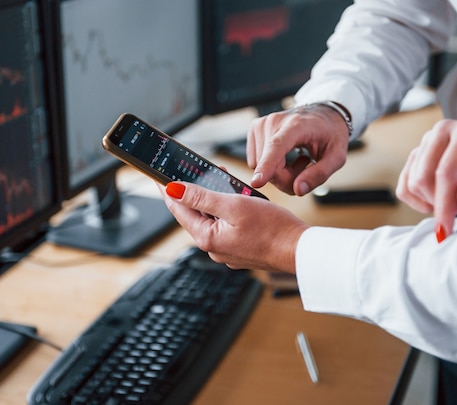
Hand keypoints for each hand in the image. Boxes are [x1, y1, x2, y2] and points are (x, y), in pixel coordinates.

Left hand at [159, 182, 308, 272]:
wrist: (298, 249)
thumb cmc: (273, 229)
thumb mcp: (233, 205)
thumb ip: (202, 197)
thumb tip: (174, 190)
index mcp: (207, 238)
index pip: (178, 209)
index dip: (167, 190)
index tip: (158, 177)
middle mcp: (214, 247)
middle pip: (195, 213)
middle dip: (195, 190)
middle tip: (195, 171)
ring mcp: (227, 250)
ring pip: (212, 218)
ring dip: (214, 198)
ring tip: (223, 180)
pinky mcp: (240, 249)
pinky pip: (226, 226)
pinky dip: (227, 210)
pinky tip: (238, 199)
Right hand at [246, 104, 350, 195]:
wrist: (322, 116)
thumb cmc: (330, 134)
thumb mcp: (337, 156)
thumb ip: (319, 174)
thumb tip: (298, 190)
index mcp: (297, 125)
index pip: (277, 146)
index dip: (266, 166)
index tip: (257, 182)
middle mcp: (274, 122)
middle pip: (271, 167)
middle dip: (287, 178)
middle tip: (305, 166)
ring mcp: (261, 125)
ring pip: (261, 167)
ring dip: (279, 172)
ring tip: (296, 160)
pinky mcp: (254, 130)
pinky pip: (256, 162)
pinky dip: (269, 166)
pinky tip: (284, 157)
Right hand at [396, 118, 456, 241]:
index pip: (446, 172)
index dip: (444, 205)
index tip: (445, 231)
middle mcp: (443, 131)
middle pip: (423, 178)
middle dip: (439, 203)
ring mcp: (426, 141)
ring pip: (412, 183)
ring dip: (431, 200)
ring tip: (456, 197)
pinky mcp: (417, 154)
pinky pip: (404, 185)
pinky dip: (417, 200)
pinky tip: (439, 199)